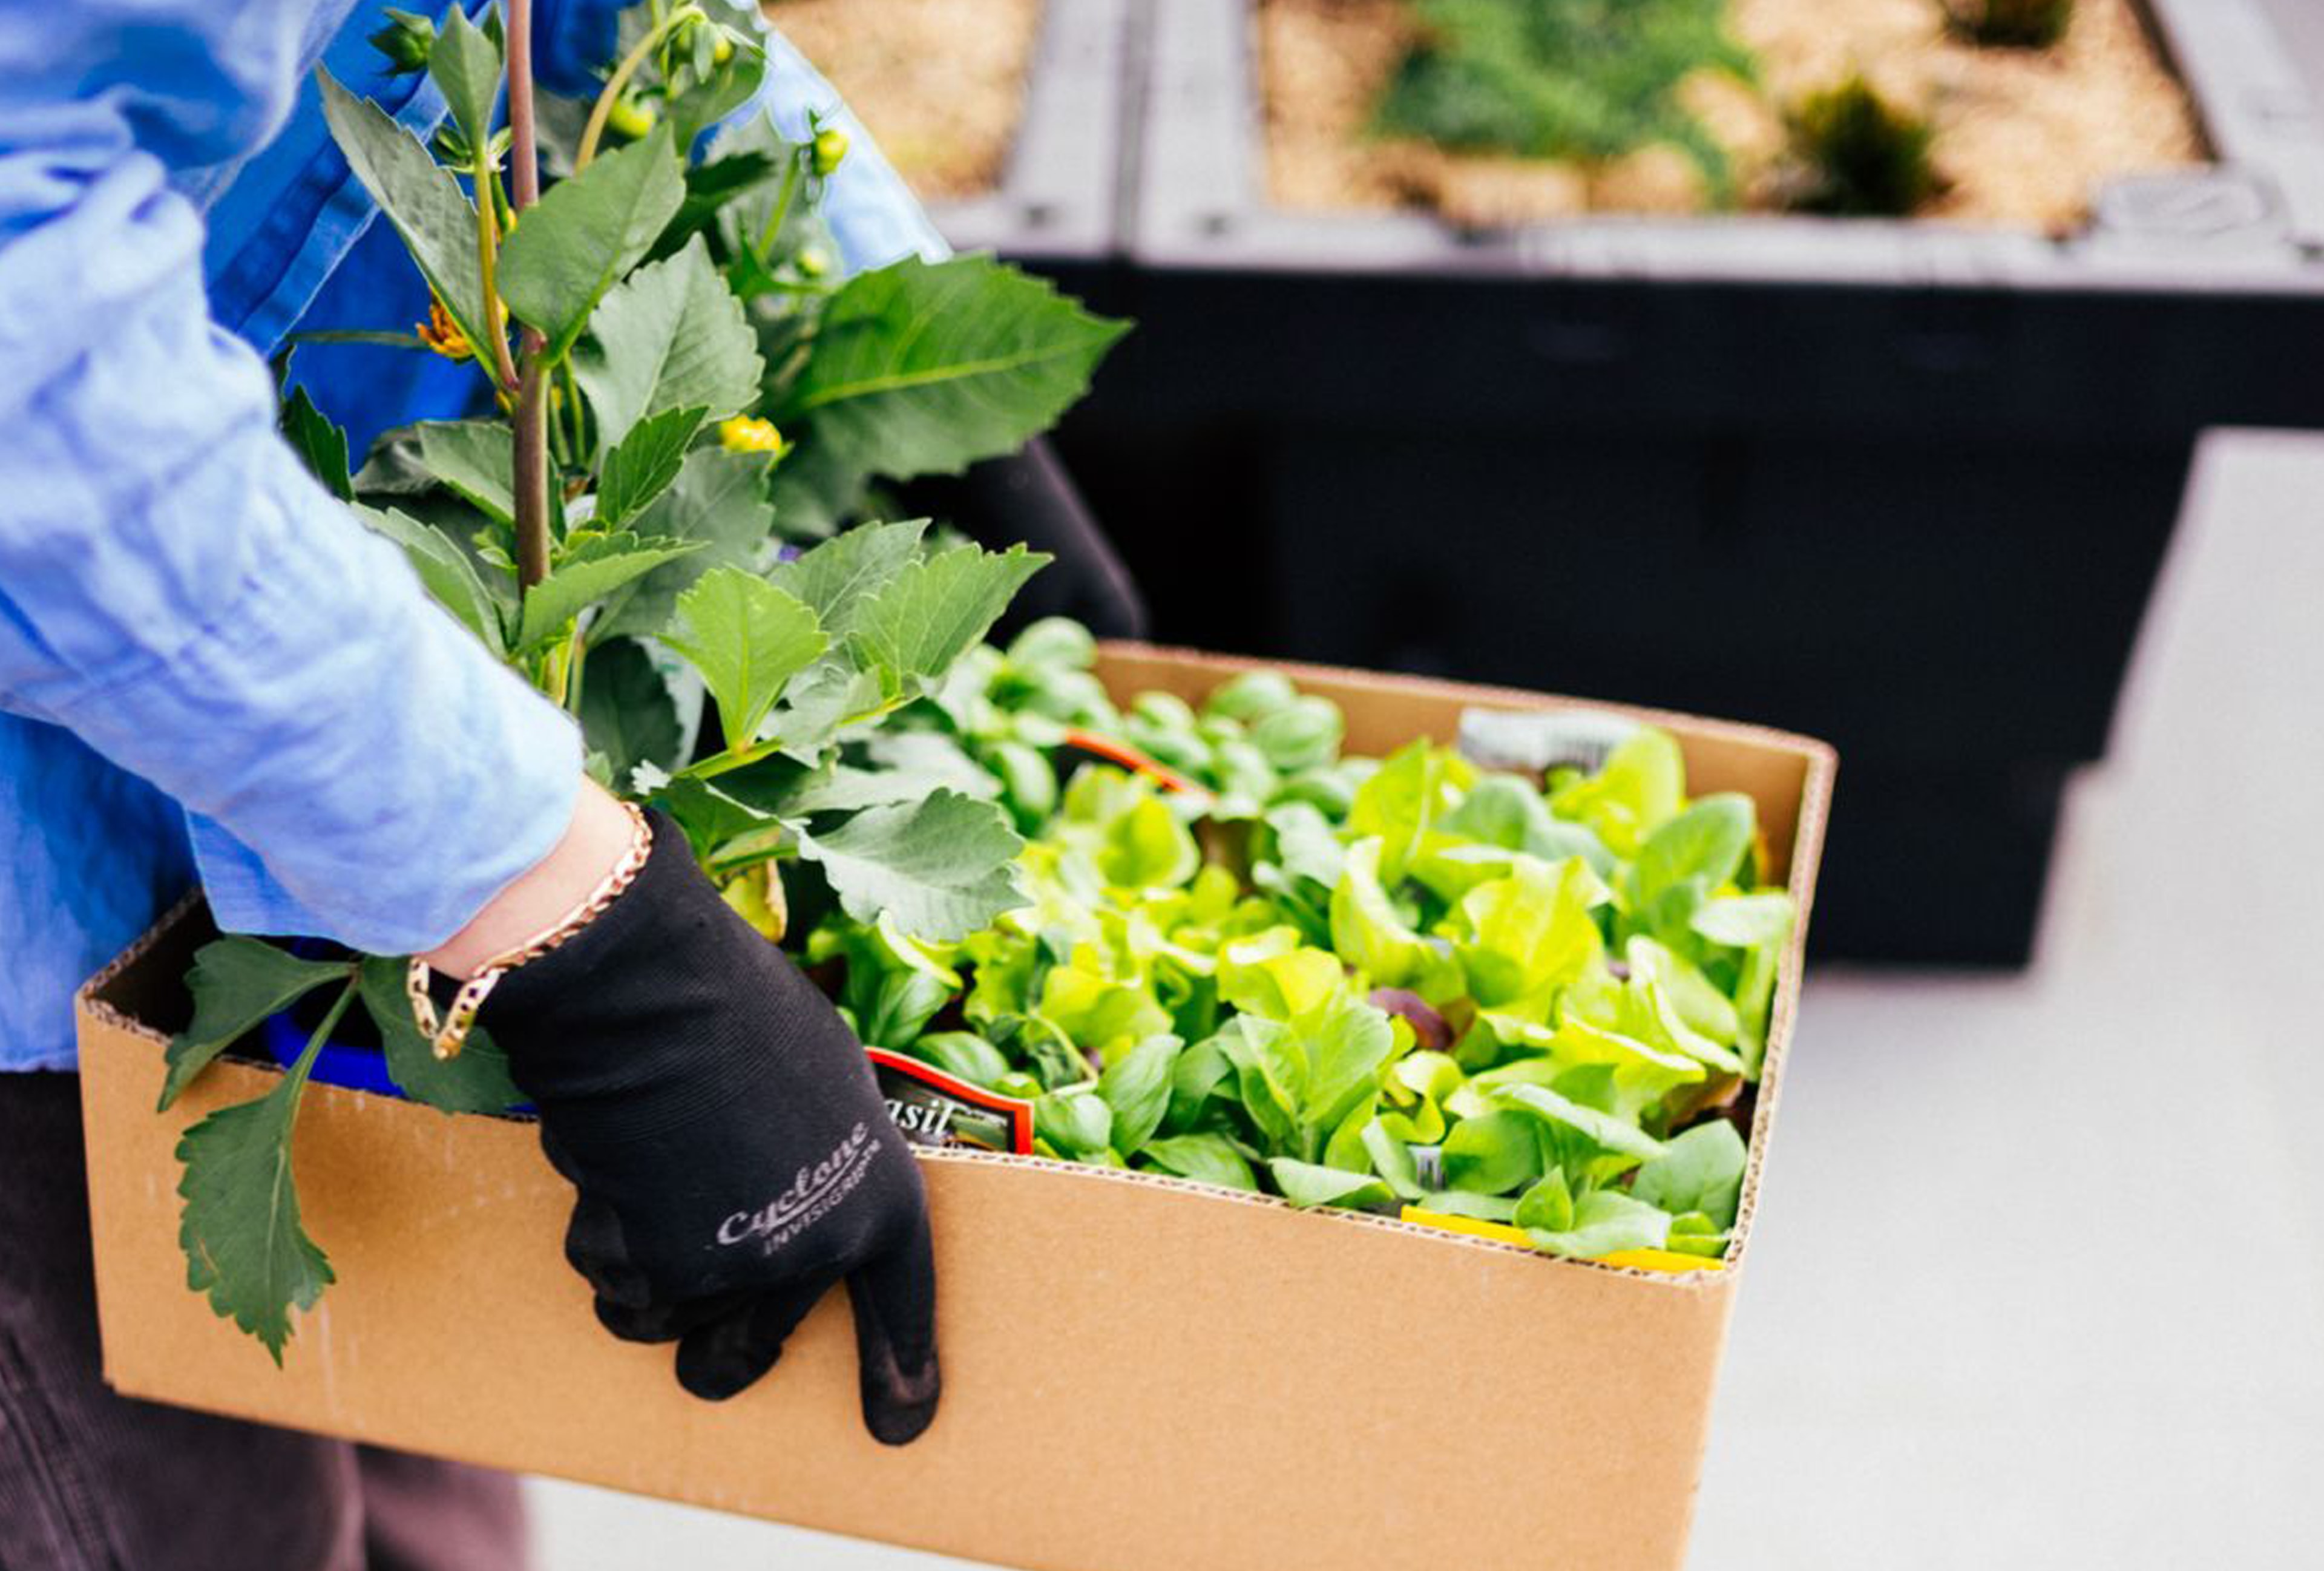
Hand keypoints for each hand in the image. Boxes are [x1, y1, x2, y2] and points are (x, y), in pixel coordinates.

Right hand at [473, 807, 938, 1442]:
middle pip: (753, 1348)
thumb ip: (823, 1158)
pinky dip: (601, 1240)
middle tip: (700, 1343)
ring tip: (645, 1176)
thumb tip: (795, 1189)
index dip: (902, 1363)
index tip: (901, 1424)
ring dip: (645, 1270)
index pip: (902, 1301)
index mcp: (883, 1196)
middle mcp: (821, 1251)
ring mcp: (738, 1271)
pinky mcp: (656, 1273)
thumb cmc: (737, 1010)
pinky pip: (615, 1286)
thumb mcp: (825, 1082)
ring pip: (669, 1319)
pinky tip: (611, 1167)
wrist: (653, 993)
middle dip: (719, 1358)